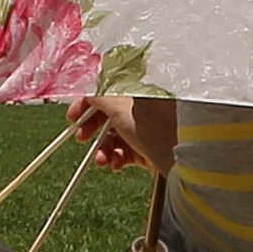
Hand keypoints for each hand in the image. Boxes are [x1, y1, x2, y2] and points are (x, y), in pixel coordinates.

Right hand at [62, 93, 176, 174]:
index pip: (107, 92)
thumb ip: (100, 96)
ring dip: (103, 148)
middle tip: (81, 138)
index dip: (88, 103)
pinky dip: (116, 157)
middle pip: (109, 114)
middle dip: (92, 128)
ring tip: (101, 159)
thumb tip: (88, 88)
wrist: (179, 160)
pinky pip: (124, 150)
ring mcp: (145, 129)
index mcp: (138, 91)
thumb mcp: (119, 107)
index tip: (73, 115)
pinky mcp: (147, 148)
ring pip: (114, 135)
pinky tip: (115, 163)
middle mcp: (142, 108)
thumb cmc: (156, 128)